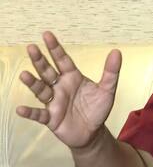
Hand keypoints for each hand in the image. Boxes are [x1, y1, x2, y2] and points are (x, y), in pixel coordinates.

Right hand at [16, 31, 121, 149]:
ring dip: (33, 83)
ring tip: (25, 74)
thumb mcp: (107, 89)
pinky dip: (30, 112)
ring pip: (41, 90)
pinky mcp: (51, 118)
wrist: (93, 132)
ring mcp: (54, 102)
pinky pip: (39, 114)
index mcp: (72, 77)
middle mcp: (60, 87)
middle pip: (47, 71)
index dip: (55, 48)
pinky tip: (21, 109)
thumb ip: (111, 71)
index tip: (47, 35)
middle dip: (40, 60)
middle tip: (31, 48)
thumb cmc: (97, 108)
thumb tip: (117, 51)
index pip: (62, 60)